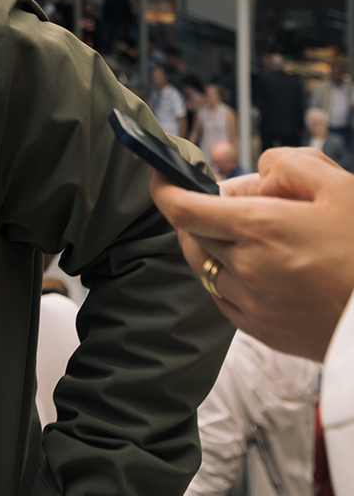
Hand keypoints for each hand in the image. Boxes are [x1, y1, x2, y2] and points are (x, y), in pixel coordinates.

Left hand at [150, 147, 353, 360]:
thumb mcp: (340, 188)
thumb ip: (290, 165)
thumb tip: (258, 171)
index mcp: (258, 228)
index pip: (182, 208)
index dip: (163, 187)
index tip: (160, 174)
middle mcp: (245, 268)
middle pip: (190, 235)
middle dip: (197, 212)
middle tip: (228, 201)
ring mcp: (251, 304)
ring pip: (203, 267)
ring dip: (209, 244)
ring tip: (244, 233)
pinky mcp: (263, 331)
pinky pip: (221, 297)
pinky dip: (224, 276)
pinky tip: (254, 266)